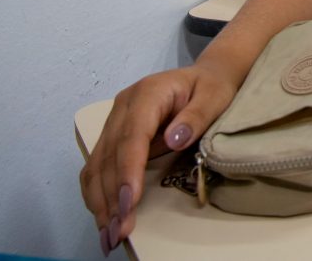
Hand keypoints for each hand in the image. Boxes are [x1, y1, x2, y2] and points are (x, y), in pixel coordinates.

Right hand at [79, 65, 236, 255]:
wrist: (205, 76)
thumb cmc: (212, 87)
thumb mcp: (215, 97)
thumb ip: (196, 117)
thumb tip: (173, 139)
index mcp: (147, 93)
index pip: (132, 136)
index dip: (128, 171)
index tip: (128, 202)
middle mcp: (122, 107)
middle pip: (109, 156)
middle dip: (112, 196)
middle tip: (118, 231)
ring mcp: (114, 121)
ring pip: (97, 165)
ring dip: (100, 201)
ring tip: (109, 234)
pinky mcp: (113, 135)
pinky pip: (97, 167)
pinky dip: (98, 194)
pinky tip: (104, 217)